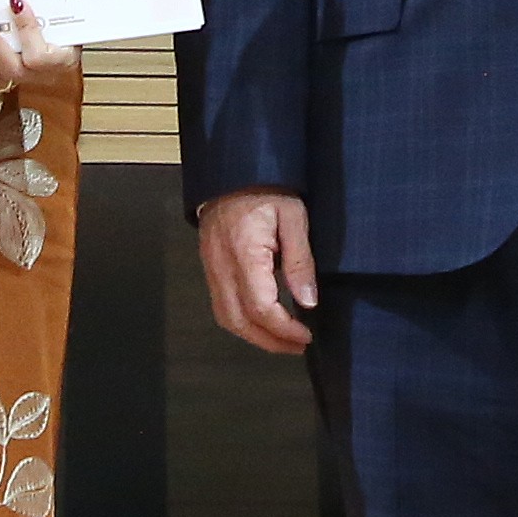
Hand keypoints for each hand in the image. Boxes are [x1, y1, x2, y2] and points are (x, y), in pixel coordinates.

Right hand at [198, 188, 319, 356]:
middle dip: (269, 341)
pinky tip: (262, 321)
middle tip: (297, 346)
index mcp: (244, 254)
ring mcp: (211, 268)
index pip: (260, 307)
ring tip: (282, 339)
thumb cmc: (266, 189)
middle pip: (239, 321)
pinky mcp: (210, 267)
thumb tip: (307, 301)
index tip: (306, 335)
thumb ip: (300, 261)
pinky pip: (220, 305)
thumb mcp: (293, 217)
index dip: (283, 329)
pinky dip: (241, 321)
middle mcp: (222, 267)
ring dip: (253, 336)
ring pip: (226, 318)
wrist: (232, 171)